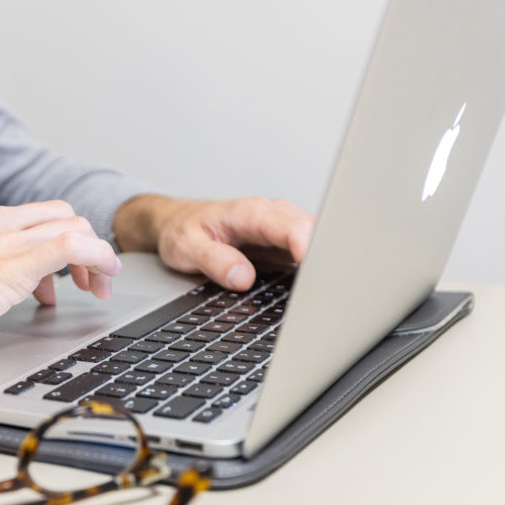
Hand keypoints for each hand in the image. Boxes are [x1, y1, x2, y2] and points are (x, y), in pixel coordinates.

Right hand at [0, 200, 121, 355]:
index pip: (31, 216)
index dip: (56, 240)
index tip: (60, 276)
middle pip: (59, 214)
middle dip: (84, 246)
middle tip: (89, 283)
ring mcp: (1, 239)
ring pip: (72, 225)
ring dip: (97, 256)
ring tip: (98, 288)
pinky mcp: (11, 264)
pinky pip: (72, 246)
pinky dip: (99, 258)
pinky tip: (104, 278)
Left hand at [111, 194, 315, 290]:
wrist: (176, 222)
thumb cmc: (181, 230)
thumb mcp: (187, 248)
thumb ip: (214, 261)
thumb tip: (242, 277)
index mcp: (251, 213)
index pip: (293, 228)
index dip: (310, 250)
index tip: (315, 273)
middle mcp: (272, 215)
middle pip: (315, 232)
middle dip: (326, 257)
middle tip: (329, 289)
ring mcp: (280, 228)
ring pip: (316, 239)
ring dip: (324, 262)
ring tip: (326, 290)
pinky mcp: (282, 242)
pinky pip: (307, 250)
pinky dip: (314, 266)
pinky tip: (314, 286)